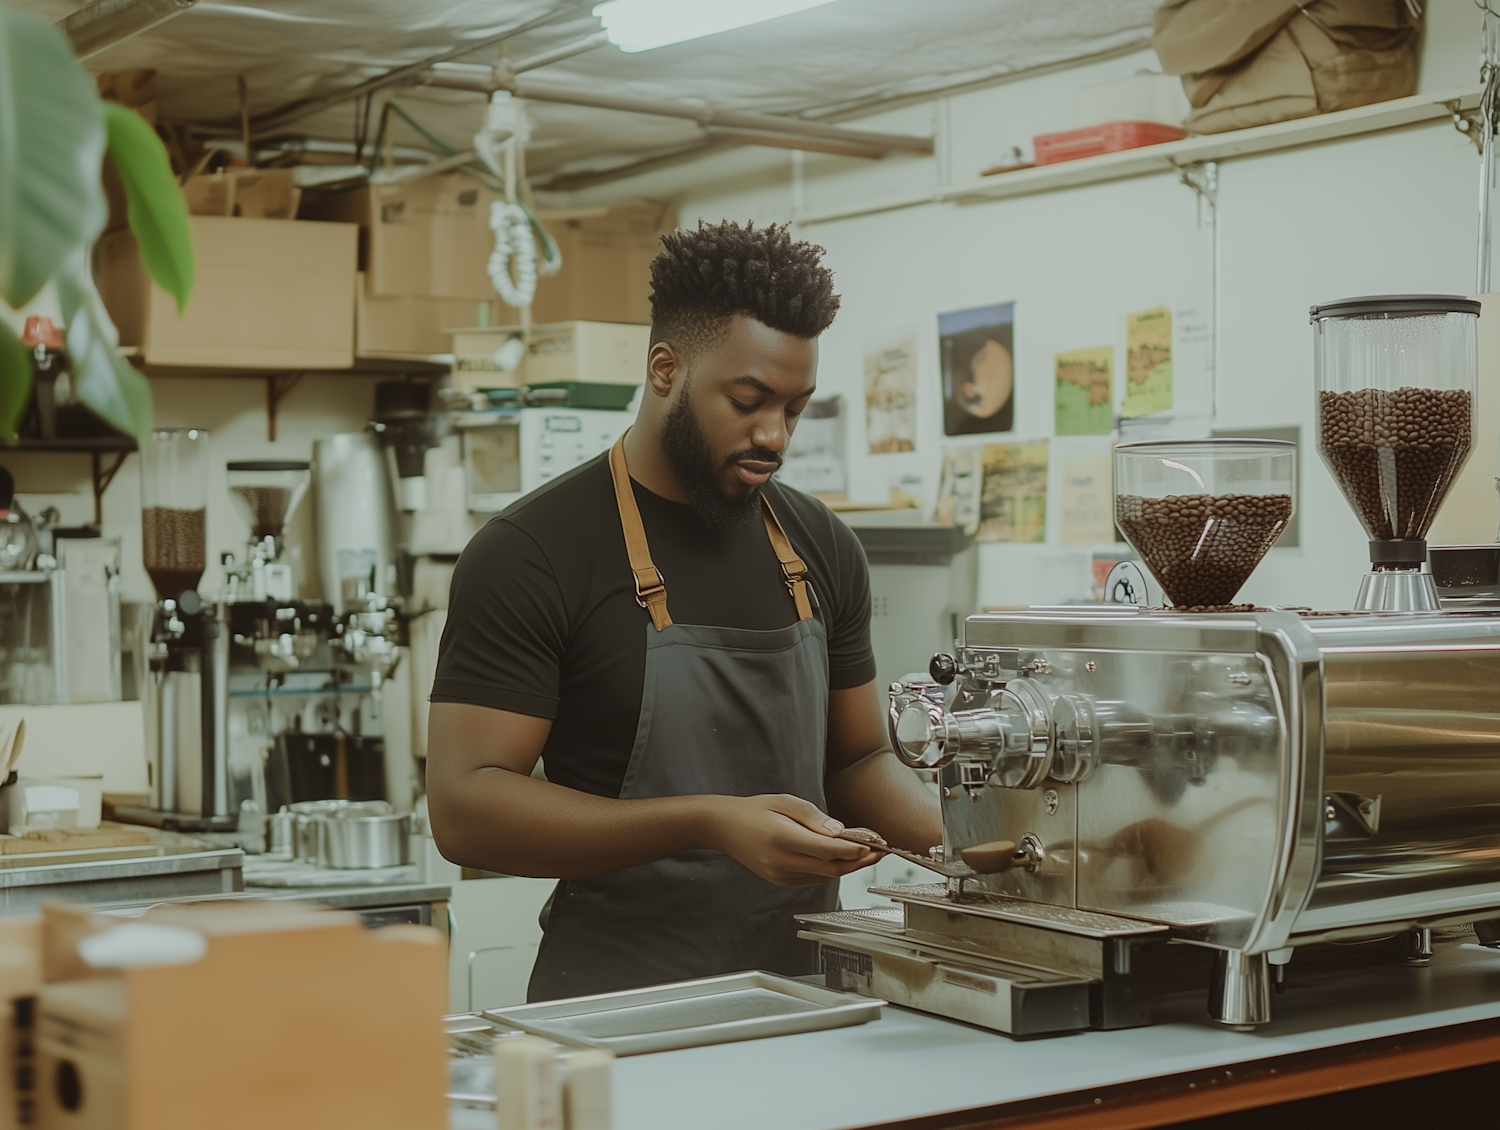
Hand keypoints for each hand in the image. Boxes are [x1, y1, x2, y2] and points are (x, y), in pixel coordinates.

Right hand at [705, 794, 880, 886]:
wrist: (725, 827)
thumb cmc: (755, 810)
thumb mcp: (784, 802)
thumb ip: (813, 817)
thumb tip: (840, 831)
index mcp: (781, 838)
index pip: (827, 849)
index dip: (854, 849)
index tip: (874, 843)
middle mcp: (781, 862)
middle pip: (830, 868)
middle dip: (859, 861)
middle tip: (880, 852)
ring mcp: (780, 876)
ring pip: (824, 876)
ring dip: (847, 867)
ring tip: (867, 854)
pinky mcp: (781, 881)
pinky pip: (813, 879)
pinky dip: (831, 870)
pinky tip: (842, 859)